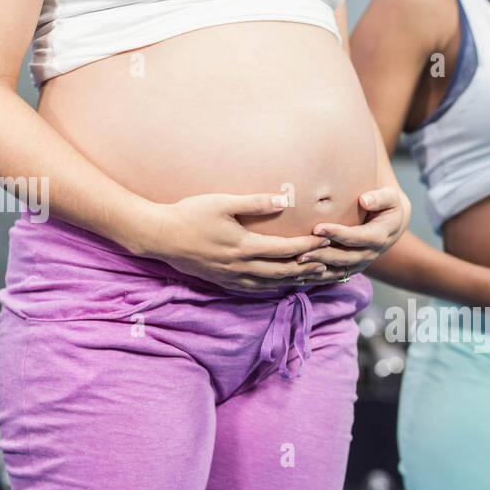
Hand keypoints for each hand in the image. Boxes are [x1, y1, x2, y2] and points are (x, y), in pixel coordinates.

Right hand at [140, 193, 331, 290]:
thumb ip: (254, 202)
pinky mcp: (223, 282)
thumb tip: (284, 200)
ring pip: (271, 284)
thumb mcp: (222, 202)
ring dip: (294, 280)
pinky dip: (274, 287)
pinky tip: (282, 284)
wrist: (160, 236)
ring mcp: (232, 277)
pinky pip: (255, 289)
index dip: (308, 246)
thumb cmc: (190, 214)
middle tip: (330, 264)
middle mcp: (241, 267)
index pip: (285, 249)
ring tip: (313, 276)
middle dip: (309, 268)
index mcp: (244, 247)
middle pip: (284, 271)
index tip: (326, 240)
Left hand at [297, 186, 411, 279]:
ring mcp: (359, 264)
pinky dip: (315, 278)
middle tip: (300, 251)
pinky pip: (332, 276)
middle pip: (344, 258)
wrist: (392, 223)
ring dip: (316, 269)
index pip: (357, 238)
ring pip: (336, 271)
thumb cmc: (388, 205)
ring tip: (295, 263)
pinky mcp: (350, 269)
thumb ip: (380, 198)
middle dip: (322, 254)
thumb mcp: (391, 198)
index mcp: (379, 237)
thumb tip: (365, 200)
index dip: (338, 234)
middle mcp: (369, 254)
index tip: (318, 228)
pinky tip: (297, 276)